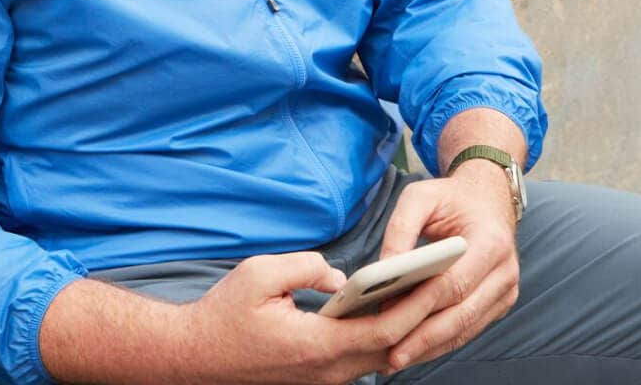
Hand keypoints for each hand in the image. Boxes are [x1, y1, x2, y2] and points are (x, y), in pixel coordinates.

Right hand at [177, 250, 442, 383]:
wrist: (195, 356)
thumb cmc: (224, 313)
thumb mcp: (260, 274)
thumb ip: (307, 267)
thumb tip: (341, 276)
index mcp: (317, 346)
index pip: (384, 332)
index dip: (416, 306)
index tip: (438, 279)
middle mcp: (327, 371)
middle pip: (391, 348)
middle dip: (421, 316)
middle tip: (445, 280)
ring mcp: (323, 378)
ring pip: (379, 356)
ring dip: (404, 327)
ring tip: (427, 290)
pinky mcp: (317, 376)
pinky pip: (361, 358)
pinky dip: (383, 336)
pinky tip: (392, 309)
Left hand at [372, 163, 519, 373]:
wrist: (487, 199)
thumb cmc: (451, 198)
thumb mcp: (420, 197)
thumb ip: (400, 229)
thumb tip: (382, 272)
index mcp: (491, 242)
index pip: (454, 283)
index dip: (420, 304)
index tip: (389, 318)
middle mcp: (505, 270)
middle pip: (461, 315)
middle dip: (424, 339)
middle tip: (391, 357)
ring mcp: (506, 290)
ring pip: (466, 329)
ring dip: (431, 348)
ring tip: (396, 360)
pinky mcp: (500, 303)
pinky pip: (469, 329)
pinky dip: (441, 342)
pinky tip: (415, 351)